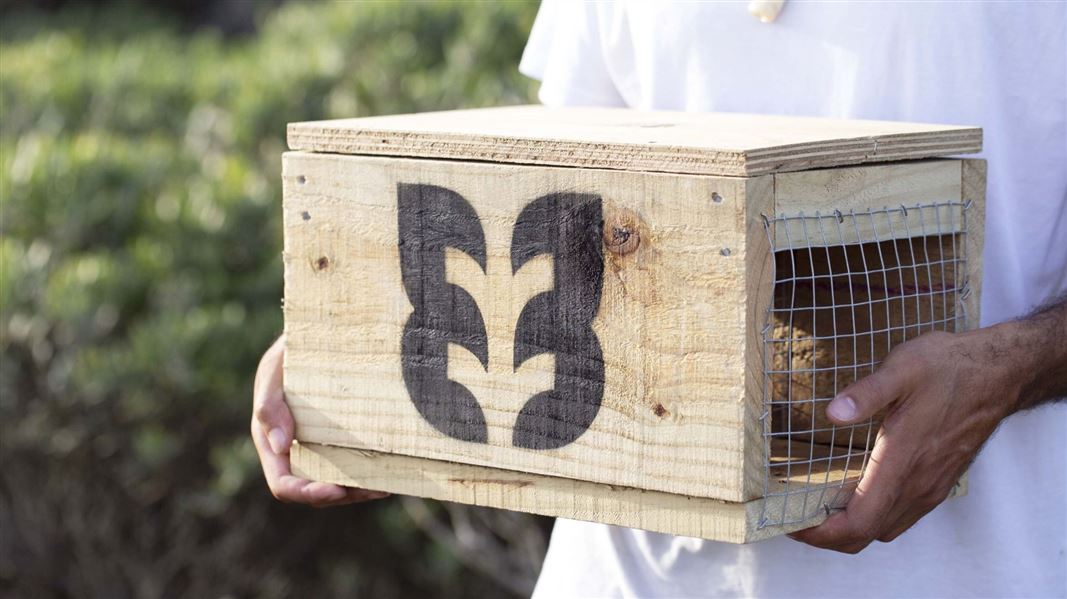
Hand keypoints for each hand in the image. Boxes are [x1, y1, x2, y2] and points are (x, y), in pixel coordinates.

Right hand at [251, 335, 388, 505]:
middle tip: (375, 489)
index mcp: (273, 444)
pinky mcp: (340, 440)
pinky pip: (353, 465)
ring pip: (338, 483)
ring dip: (361, 489)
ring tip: (387, 484)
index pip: (284, 484)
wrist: (315, 340)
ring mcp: (319, 448)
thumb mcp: (273, 371)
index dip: (307, 493)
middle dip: (344, 495)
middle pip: (316, 490)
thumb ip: (270, 405)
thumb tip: (281, 447)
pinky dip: (370, 472)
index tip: (336, 489)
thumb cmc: (289, 354)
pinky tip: (392, 471)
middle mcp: (296, 453)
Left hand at [789, 328, 1016, 552]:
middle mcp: (918, 484)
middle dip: (828, 536)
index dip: (822, 533)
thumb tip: (833, 413)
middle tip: (795, 518)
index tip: (793, 524)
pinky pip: (900, 515)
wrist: (996, 374)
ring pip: (884, 528)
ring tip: (817, 509)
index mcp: (902, 462)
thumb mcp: (903, 368)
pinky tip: (854, 494)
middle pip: (867, 534)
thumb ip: (867, 392)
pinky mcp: (937, 481)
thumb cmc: (947, 368)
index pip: (860, 521)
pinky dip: (871, 517)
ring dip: (849, 529)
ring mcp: (930, 486)